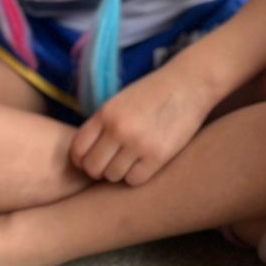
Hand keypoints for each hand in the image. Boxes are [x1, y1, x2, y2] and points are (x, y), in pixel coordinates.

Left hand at [68, 64, 215, 185]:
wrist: (189, 84)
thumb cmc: (153, 93)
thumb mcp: (120, 101)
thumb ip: (103, 124)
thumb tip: (85, 154)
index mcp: (105, 113)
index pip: (77, 150)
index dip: (81, 159)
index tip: (91, 158)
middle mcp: (118, 129)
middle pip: (93, 168)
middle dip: (99, 169)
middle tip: (111, 162)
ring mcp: (138, 144)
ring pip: (113, 177)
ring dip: (119, 172)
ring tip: (131, 159)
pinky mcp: (158, 156)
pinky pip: (134, 180)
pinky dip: (136, 175)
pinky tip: (144, 162)